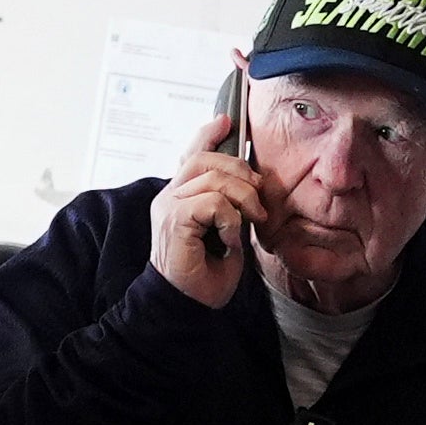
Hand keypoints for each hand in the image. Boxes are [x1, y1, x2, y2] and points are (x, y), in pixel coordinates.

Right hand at [152, 106, 269, 309]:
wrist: (188, 305)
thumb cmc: (205, 274)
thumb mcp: (225, 230)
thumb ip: (229, 204)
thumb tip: (250, 182)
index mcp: (179, 196)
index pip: (191, 155)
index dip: (208, 134)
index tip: (226, 120)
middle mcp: (169, 196)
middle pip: (205, 159)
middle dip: (240, 171)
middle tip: (257, 200)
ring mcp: (168, 206)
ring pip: (214, 180)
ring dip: (243, 200)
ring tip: (250, 222)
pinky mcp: (174, 220)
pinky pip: (214, 203)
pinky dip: (231, 221)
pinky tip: (229, 240)